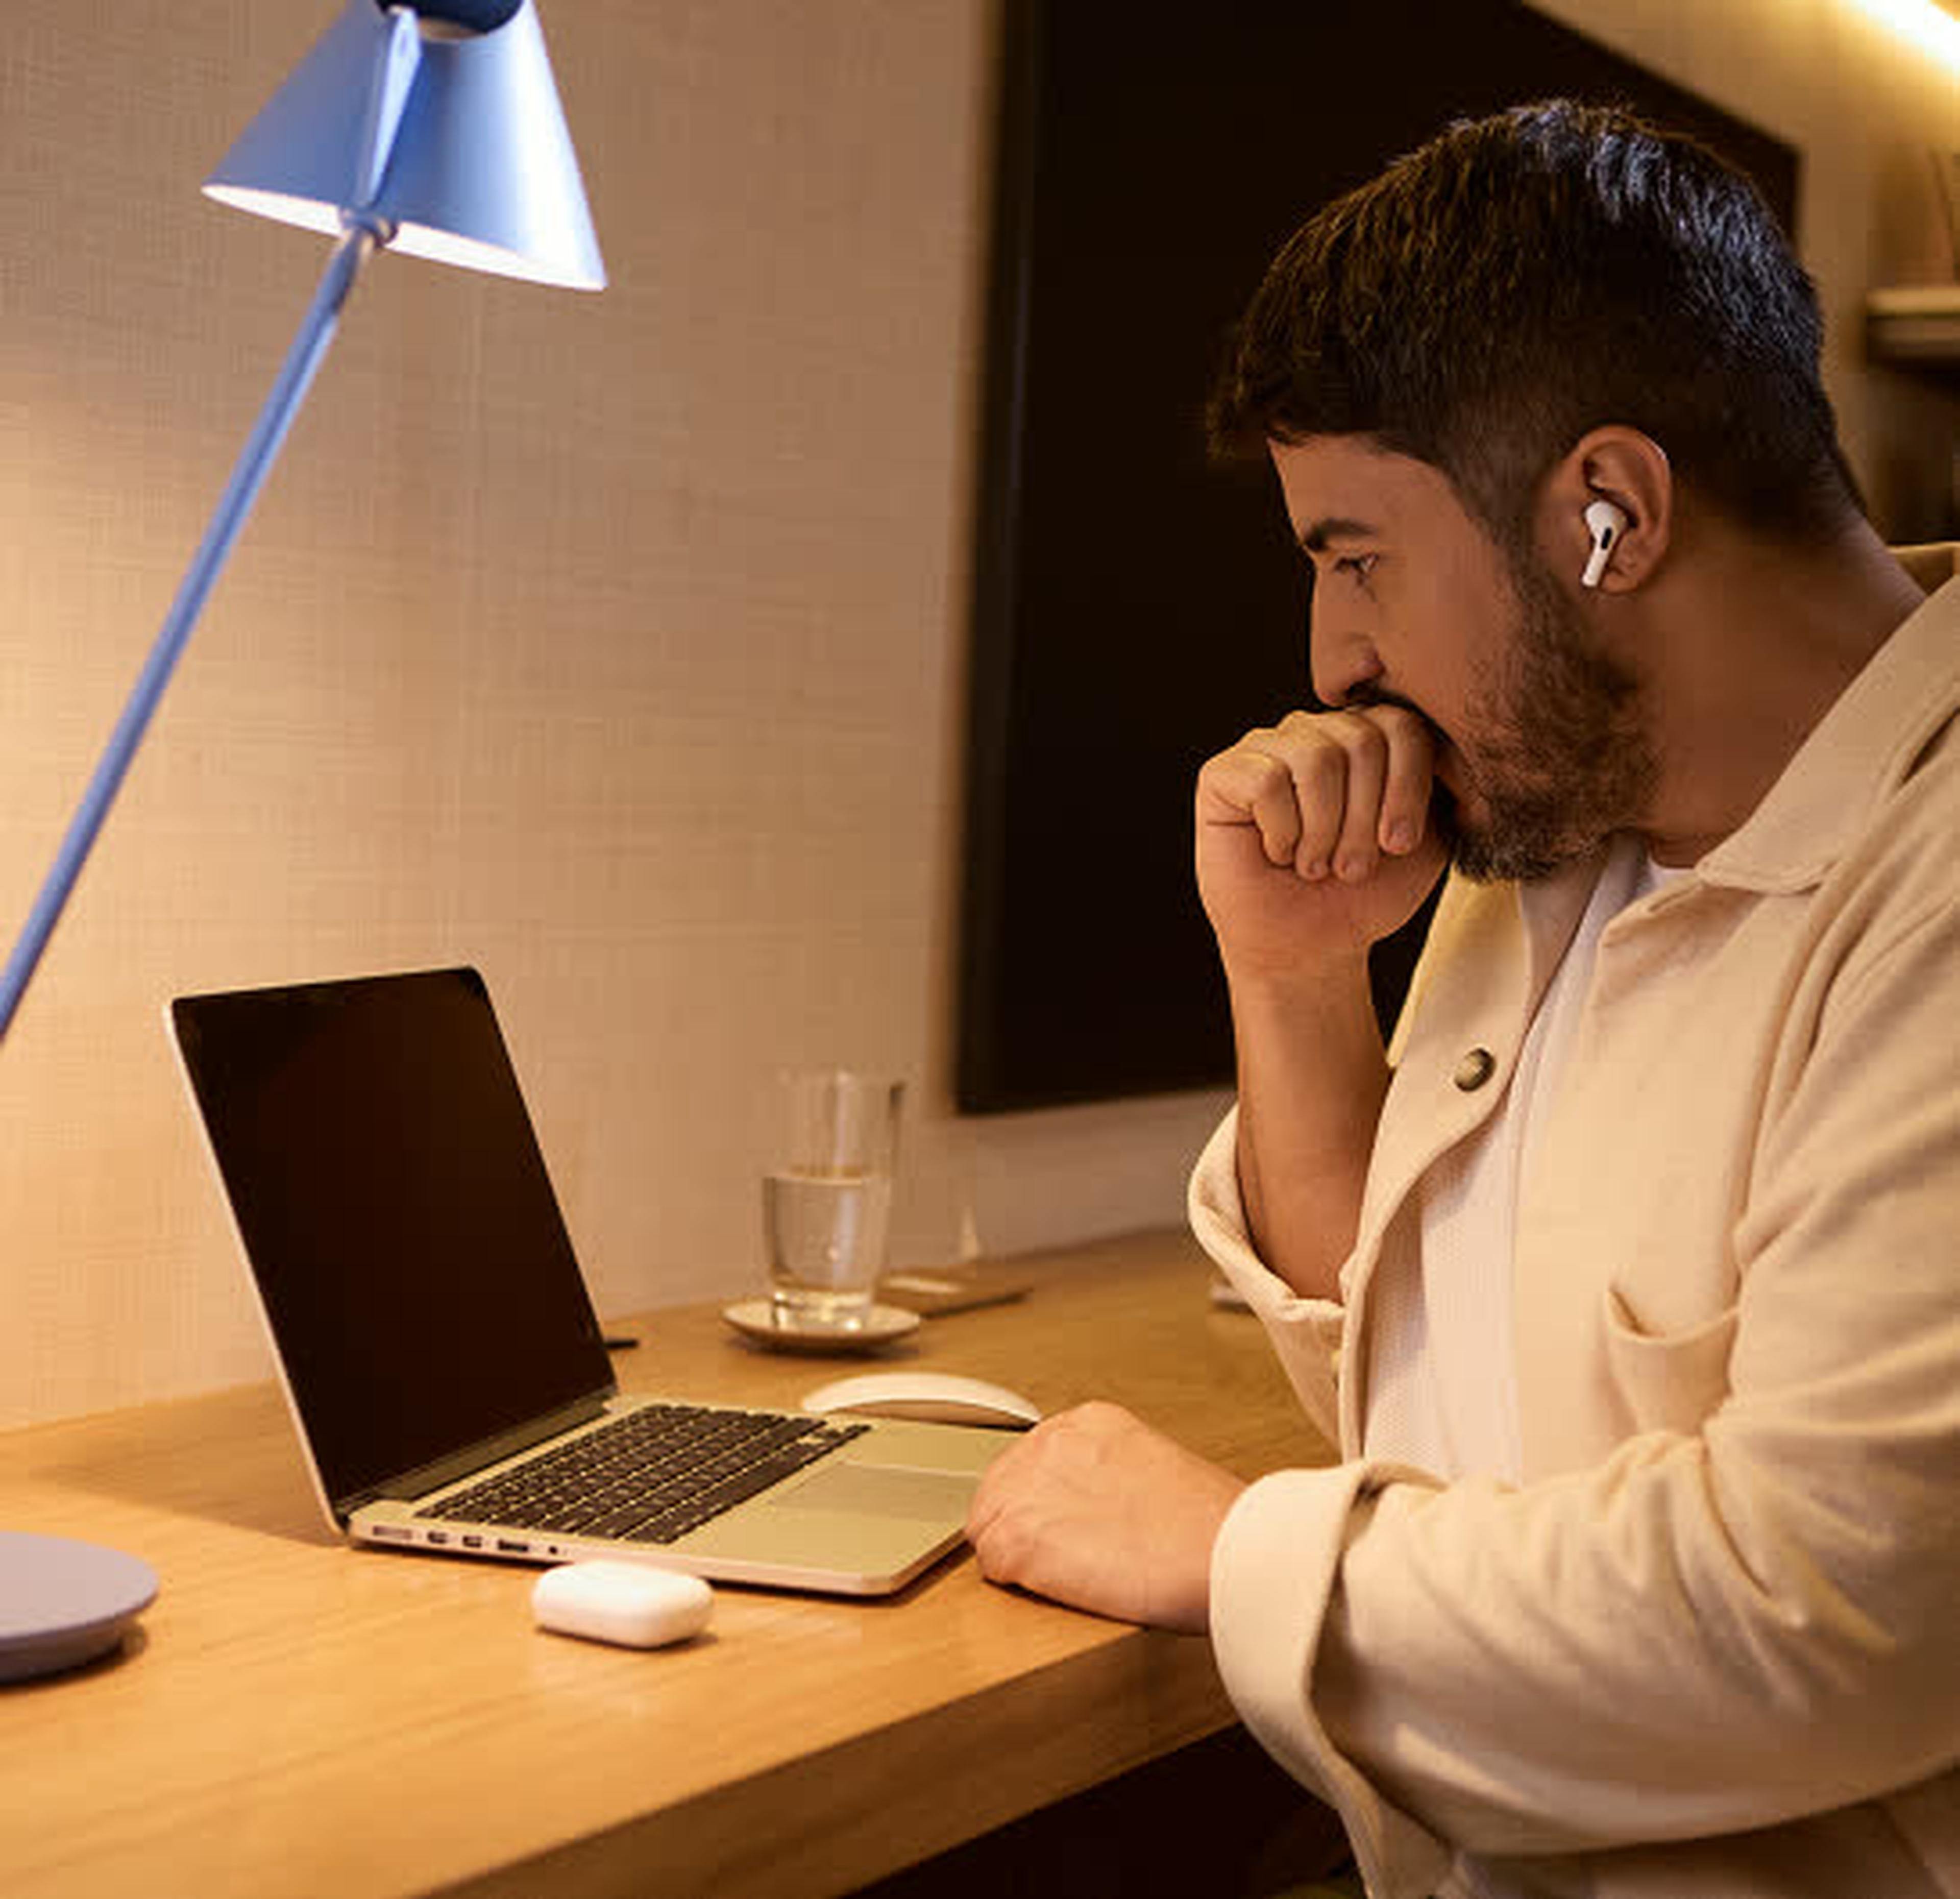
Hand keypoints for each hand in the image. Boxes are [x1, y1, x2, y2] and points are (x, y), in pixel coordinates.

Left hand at [965, 1402, 1244, 1632]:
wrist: (1228, 1551)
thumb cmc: (1210, 1526)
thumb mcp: (1153, 1469)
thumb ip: (1108, 1476)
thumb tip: (1090, 1509)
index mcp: (1088, 1421)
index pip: (1029, 1461)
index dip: (1039, 1502)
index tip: (1060, 1527)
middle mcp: (1051, 1441)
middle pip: (999, 1490)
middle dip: (1020, 1526)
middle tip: (1060, 1561)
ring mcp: (1030, 1486)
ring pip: (988, 1526)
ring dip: (1017, 1557)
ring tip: (1067, 1578)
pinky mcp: (1021, 1535)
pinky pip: (991, 1565)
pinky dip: (1018, 1584)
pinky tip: (1061, 1588)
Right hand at [1196, 705, 1446, 985]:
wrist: (1309, 946)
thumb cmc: (1362, 894)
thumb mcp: (1425, 840)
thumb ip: (1444, 788)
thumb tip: (1462, 747)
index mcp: (1367, 737)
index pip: (1402, 725)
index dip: (1406, 789)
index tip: (1399, 846)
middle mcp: (1316, 731)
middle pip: (1360, 740)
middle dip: (1364, 820)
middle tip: (1350, 867)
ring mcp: (1267, 747)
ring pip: (1315, 757)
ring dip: (1324, 831)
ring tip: (1315, 864)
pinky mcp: (1222, 774)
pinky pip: (1266, 781)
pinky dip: (1281, 832)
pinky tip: (1277, 852)